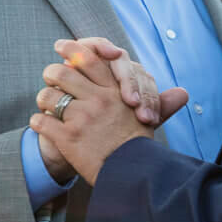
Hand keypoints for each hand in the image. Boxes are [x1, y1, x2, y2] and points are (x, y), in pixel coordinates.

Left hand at [32, 39, 182, 183]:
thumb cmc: (139, 147)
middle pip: (62, 72)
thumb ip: (156, 101)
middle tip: (49, 75)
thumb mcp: (149, 119)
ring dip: (43, 98)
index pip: (89, 58)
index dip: (72, 48)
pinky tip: (39, 123)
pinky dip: (38, 121)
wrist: (131, 175)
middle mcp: (97, 101)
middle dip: (51, 72)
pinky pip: (42, 122)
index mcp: (114, 91)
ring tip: (44, 104)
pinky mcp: (68, 138)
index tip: (61, 45)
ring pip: (49, 96)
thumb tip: (183, 93)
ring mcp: (81, 119)